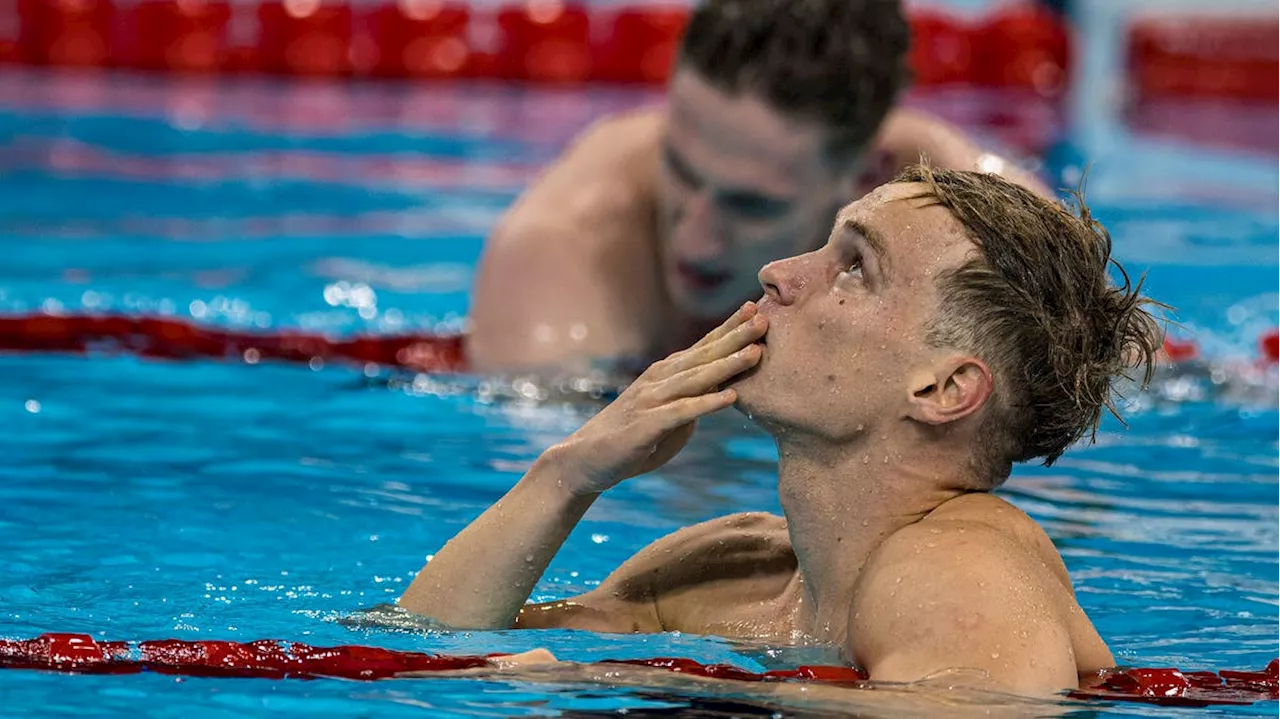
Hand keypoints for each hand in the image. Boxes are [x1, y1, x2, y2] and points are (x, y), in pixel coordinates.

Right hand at [549, 301, 766, 494]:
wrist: (587, 459)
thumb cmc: (633, 440)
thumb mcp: (670, 417)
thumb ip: (694, 402)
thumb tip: (722, 393)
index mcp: (667, 374)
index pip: (704, 347)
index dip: (730, 328)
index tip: (757, 310)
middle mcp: (660, 380)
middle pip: (704, 355)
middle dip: (735, 336)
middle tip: (765, 318)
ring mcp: (652, 400)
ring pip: (696, 378)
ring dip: (727, 365)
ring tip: (755, 353)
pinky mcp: (647, 425)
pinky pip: (682, 412)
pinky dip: (707, 404)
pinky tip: (730, 398)